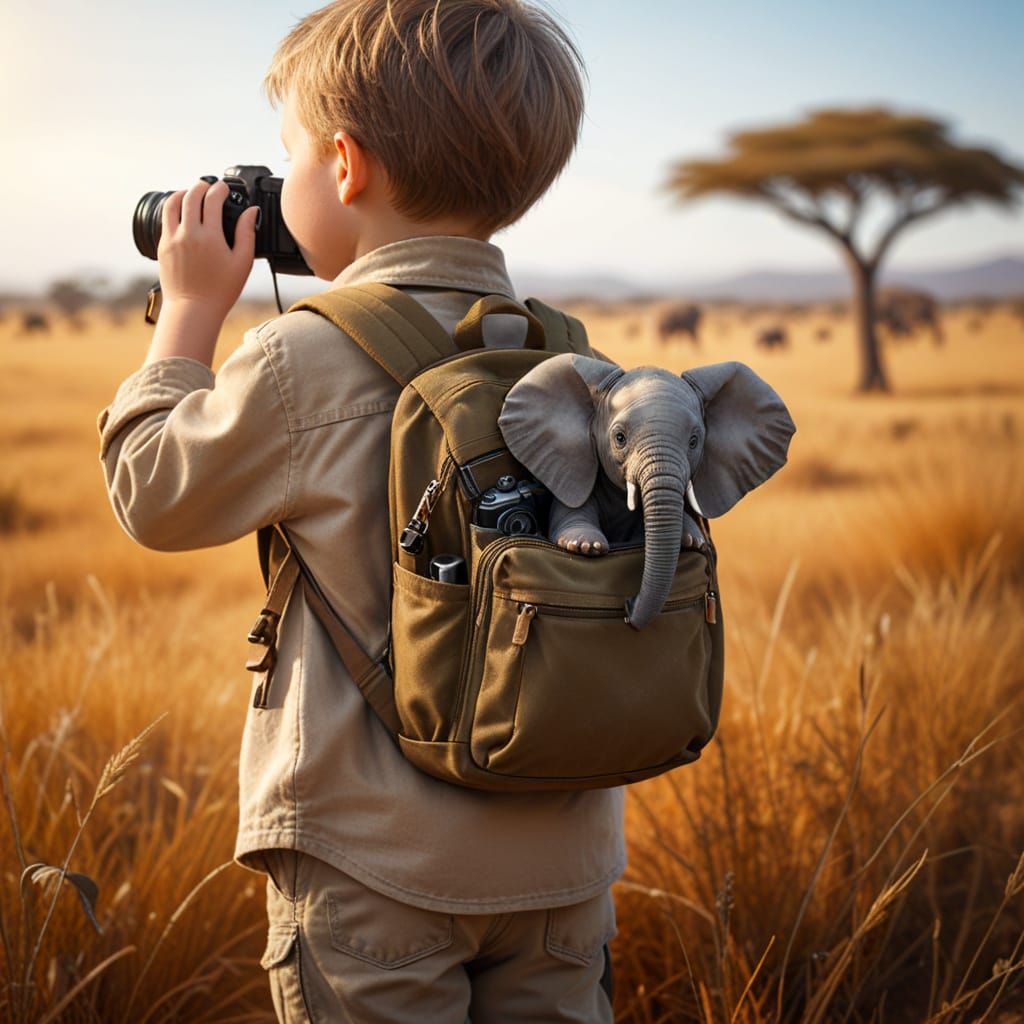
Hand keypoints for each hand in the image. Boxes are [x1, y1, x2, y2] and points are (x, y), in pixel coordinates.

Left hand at [157, 178, 259, 319]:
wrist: (193, 309)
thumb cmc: (221, 290)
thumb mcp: (242, 262)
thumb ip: (247, 233)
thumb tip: (251, 212)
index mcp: (210, 236)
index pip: (213, 200)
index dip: (220, 189)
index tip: (225, 188)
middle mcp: (188, 233)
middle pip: (191, 196)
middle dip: (201, 186)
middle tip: (209, 186)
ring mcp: (172, 239)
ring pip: (172, 203)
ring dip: (182, 193)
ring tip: (190, 193)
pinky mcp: (162, 246)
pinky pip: (165, 220)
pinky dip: (173, 210)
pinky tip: (181, 214)